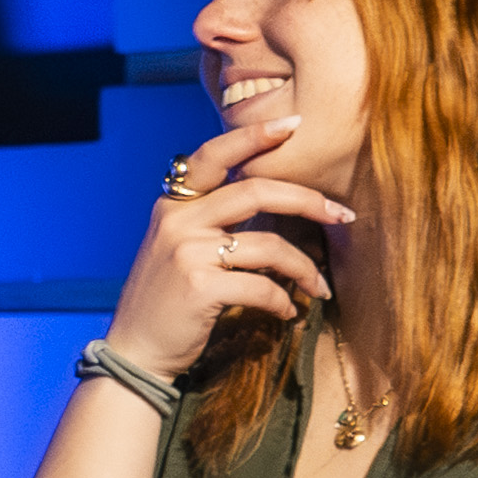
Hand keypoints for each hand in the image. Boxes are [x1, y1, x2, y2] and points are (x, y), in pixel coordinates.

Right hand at [108, 119, 352, 373]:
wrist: (135, 351)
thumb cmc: (167, 302)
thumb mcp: (178, 249)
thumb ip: (211, 221)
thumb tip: (273, 205)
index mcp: (172, 205)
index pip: (214, 156)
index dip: (253, 136)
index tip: (292, 125)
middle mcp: (177, 221)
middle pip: (255, 191)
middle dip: (307, 200)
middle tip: (342, 214)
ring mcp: (187, 252)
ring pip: (269, 246)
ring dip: (304, 268)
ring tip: (319, 287)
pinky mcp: (200, 287)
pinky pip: (262, 286)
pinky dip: (282, 301)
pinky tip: (287, 313)